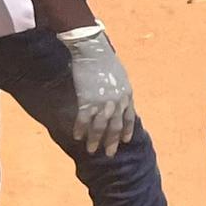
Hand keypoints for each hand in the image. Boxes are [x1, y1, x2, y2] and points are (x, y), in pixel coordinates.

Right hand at [57, 26, 138, 155]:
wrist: (93, 51)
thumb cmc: (106, 59)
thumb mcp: (120, 75)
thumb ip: (120, 88)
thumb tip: (119, 95)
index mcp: (127, 95)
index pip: (129, 118)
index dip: (126, 131)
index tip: (124, 141)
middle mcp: (117, 102)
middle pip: (115, 127)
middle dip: (111, 141)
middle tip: (108, 154)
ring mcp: (102, 102)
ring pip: (99, 127)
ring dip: (95, 140)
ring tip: (91, 150)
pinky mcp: (87, 100)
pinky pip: (84, 119)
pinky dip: (80, 129)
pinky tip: (77, 136)